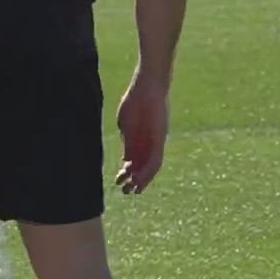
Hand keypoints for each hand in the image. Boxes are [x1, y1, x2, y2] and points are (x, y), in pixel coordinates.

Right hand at [115, 75, 168, 194]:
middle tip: (126, 192)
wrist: (147, 86)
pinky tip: (139, 180)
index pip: (135, 160)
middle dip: (135, 180)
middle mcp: (150, 142)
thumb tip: (124, 148)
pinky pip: (156, 159)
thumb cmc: (134, 99)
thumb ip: (126, 137)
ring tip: (134, 191)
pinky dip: (148, 172)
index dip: (128, 172)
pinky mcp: (160, 139)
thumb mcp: (126, 122)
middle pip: (144, 166)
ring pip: (151, 166)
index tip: (119, 181)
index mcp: (140, 138)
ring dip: (143, 180)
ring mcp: (156, 141)